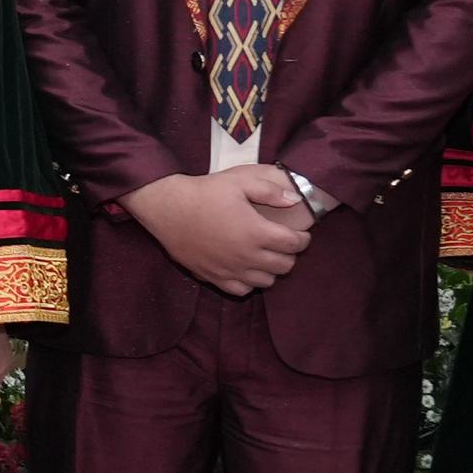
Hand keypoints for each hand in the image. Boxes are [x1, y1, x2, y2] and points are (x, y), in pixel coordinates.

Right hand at [121, 165, 309, 295]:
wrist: (169, 209)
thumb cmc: (205, 193)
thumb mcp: (239, 182)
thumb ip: (270, 190)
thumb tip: (294, 199)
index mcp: (256, 232)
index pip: (294, 244)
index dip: (303, 239)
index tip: (302, 234)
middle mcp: (246, 256)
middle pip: (284, 266)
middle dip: (290, 255)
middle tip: (284, 243)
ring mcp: (230, 270)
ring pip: (265, 282)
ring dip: (271, 270)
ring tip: (266, 255)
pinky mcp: (214, 277)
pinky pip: (242, 290)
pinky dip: (250, 282)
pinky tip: (246, 268)